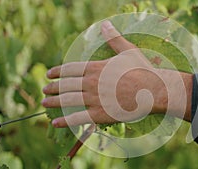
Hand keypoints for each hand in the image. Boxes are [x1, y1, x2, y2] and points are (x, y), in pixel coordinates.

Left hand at [42, 21, 192, 127]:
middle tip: (44, 89)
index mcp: (96, 67)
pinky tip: (55, 122)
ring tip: (44, 102)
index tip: (49, 74)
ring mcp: (94, 99)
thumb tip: (105, 24)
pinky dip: (65, 121)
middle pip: (66, 85)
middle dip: (53, 87)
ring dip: (54, 101)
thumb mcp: (127, 50)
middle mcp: (91, 83)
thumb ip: (114, 38)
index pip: (70, 69)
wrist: (153, 90)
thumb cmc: (141, 69)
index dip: (57, 72)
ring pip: (67, 101)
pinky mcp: (100, 114)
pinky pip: (78, 118)